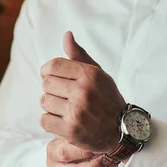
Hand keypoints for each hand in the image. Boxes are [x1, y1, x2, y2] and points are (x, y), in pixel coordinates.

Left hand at [39, 31, 125, 153]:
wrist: (121, 131)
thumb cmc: (108, 100)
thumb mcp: (99, 75)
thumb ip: (80, 56)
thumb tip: (66, 35)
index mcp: (90, 75)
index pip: (53, 65)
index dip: (48, 72)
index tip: (54, 79)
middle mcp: (83, 92)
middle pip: (46, 83)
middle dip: (52, 90)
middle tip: (65, 98)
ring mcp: (76, 112)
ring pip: (44, 101)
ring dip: (51, 106)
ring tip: (65, 110)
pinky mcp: (70, 130)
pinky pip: (44, 120)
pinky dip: (50, 122)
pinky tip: (63, 121)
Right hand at [47, 137, 118, 166]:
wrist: (70, 147)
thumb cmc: (73, 139)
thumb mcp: (74, 130)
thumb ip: (83, 133)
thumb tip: (99, 134)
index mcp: (53, 151)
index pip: (66, 154)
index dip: (85, 151)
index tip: (100, 146)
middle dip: (97, 165)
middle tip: (109, 156)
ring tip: (112, 161)